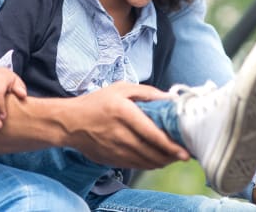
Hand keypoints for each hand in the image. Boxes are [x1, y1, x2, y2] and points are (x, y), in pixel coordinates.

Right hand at [62, 81, 188, 169]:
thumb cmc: (97, 102)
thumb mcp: (120, 88)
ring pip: (146, 162)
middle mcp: (120, 133)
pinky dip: (149, 164)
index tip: (185, 151)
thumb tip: (169, 98)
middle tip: (183, 154)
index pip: (152, 134)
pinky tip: (155, 158)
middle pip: (152, 152)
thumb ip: (146, 92)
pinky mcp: (112, 160)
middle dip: (170, 156)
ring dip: (162, 162)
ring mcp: (115, 150)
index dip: (170, 145)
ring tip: (172, 156)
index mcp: (123, 112)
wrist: (70, 122)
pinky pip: (136, 166)